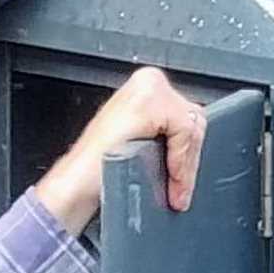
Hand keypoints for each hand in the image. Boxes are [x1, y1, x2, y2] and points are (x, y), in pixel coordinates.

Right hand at [37, 67, 206, 232]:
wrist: (77, 182)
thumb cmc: (103, 166)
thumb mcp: (144, 140)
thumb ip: (168, 132)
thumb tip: (196, 146)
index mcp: (148, 86)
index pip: (188, 115)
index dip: (188, 152)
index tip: (183, 181)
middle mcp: (149, 81)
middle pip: (194, 121)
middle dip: (188, 160)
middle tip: (180, 190)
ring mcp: (149, 88)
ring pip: (192, 129)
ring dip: (185, 166)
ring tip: (175, 191)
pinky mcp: (150, 101)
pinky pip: (185, 133)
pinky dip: (180, 160)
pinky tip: (169, 178)